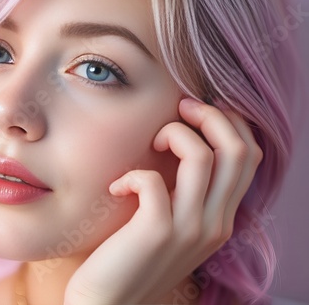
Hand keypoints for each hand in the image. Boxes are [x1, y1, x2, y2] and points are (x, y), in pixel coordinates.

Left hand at [64, 98, 262, 304]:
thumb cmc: (135, 258)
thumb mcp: (174, 225)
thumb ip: (187, 195)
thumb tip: (182, 145)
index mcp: (222, 218)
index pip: (249, 158)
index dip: (230, 123)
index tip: (197, 112)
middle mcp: (215, 223)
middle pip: (238, 151)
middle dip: (210, 115)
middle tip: (180, 108)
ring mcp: (189, 229)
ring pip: (203, 156)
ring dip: (173, 133)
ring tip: (151, 143)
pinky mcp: (156, 232)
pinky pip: (153, 181)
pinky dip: (133, 174)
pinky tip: (117, 188)